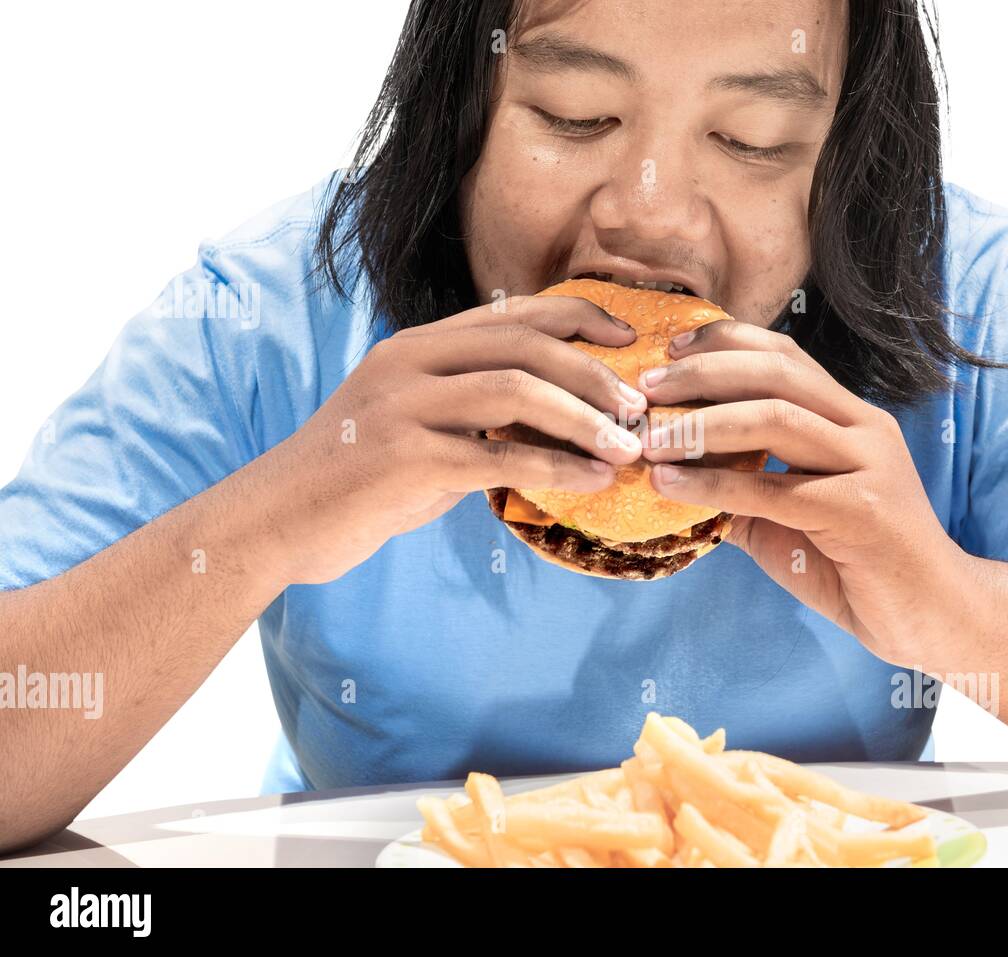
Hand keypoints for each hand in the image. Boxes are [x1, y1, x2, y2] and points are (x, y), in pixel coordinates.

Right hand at [261, 296, 647, 584]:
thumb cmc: (356, 478)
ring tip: (627, 449)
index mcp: (417, 346)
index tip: (626, 339)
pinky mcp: (403, 457)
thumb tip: (557, 423)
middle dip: (593, 373)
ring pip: (516, 391)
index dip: (579, 318)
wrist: (277, 520)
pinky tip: (592, 483)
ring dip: (584, 420)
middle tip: (638, 408)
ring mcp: (403, 406)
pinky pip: (498, 456)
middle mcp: (410, 362)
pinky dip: (556, 469)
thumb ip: (474, 415)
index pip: (513, 313)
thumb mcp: (417, 427)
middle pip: (524, 344)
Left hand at [637, 320, 970, 662]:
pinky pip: (773, 489)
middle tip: (646, 389)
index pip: (785, 356)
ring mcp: (867, 465)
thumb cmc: (858, 567)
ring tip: (651, 439)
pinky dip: (714, 486)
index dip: (724, 344)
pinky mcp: (860, 511)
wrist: (929, 617)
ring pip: (777, 418)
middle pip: (777, 373)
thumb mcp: (790, 520)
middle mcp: (863, 429)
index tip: (668, 354)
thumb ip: (744, 494)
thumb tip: (676, 482)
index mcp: (850, 419)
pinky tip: (671, 488)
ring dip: (702, 424)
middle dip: (704, 373)